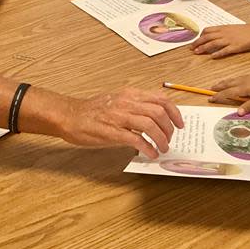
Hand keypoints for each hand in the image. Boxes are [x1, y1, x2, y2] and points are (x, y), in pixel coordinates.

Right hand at [60, 88, 184, 158]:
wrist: (70, 116)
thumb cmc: (92, 111)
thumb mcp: (117, 101)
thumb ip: (135, 106)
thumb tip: (154, 119)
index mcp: (130, 94)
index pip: (160, 99)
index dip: (174, 112)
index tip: (180, 124)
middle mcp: (127, 103)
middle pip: (159, 112)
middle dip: (169, 128)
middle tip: (169, 139)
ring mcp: (119, 117)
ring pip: (151, 125)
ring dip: (161, 139)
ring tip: (162, 148)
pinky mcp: (112, 132)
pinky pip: (137, 139)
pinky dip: (148, 148)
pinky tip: (150, 154)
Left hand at [191, 24, 249, 57]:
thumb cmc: (245, 30)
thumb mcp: (231, 28)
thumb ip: (222, 31)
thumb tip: (214, 34)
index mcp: (223, 28)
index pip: (207, 30)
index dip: (200, 36)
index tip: (196, 40)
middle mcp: (224, 33)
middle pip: (207, 37)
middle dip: (197, 43)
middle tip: (191, 48)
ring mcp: (229, 40)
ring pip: (212, 44)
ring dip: (203, 48)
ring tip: (197, 52)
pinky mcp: (234, 47)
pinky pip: (224, 51)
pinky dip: (217, 53)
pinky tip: (212, 57)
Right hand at [209, 68, 249, 112]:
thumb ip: (249, 105)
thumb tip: (238, 112)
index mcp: (243, 88)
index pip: (227, 93)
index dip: (218, 96)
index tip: (210, 99)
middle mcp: (243, 81)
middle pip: (227, 84)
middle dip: (218, 87)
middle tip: (210, 90)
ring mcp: (247, 77)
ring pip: (231, 80)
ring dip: (223, 83)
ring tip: (217, 84)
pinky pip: (237, 78)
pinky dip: (231, 80)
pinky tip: (233, 81)